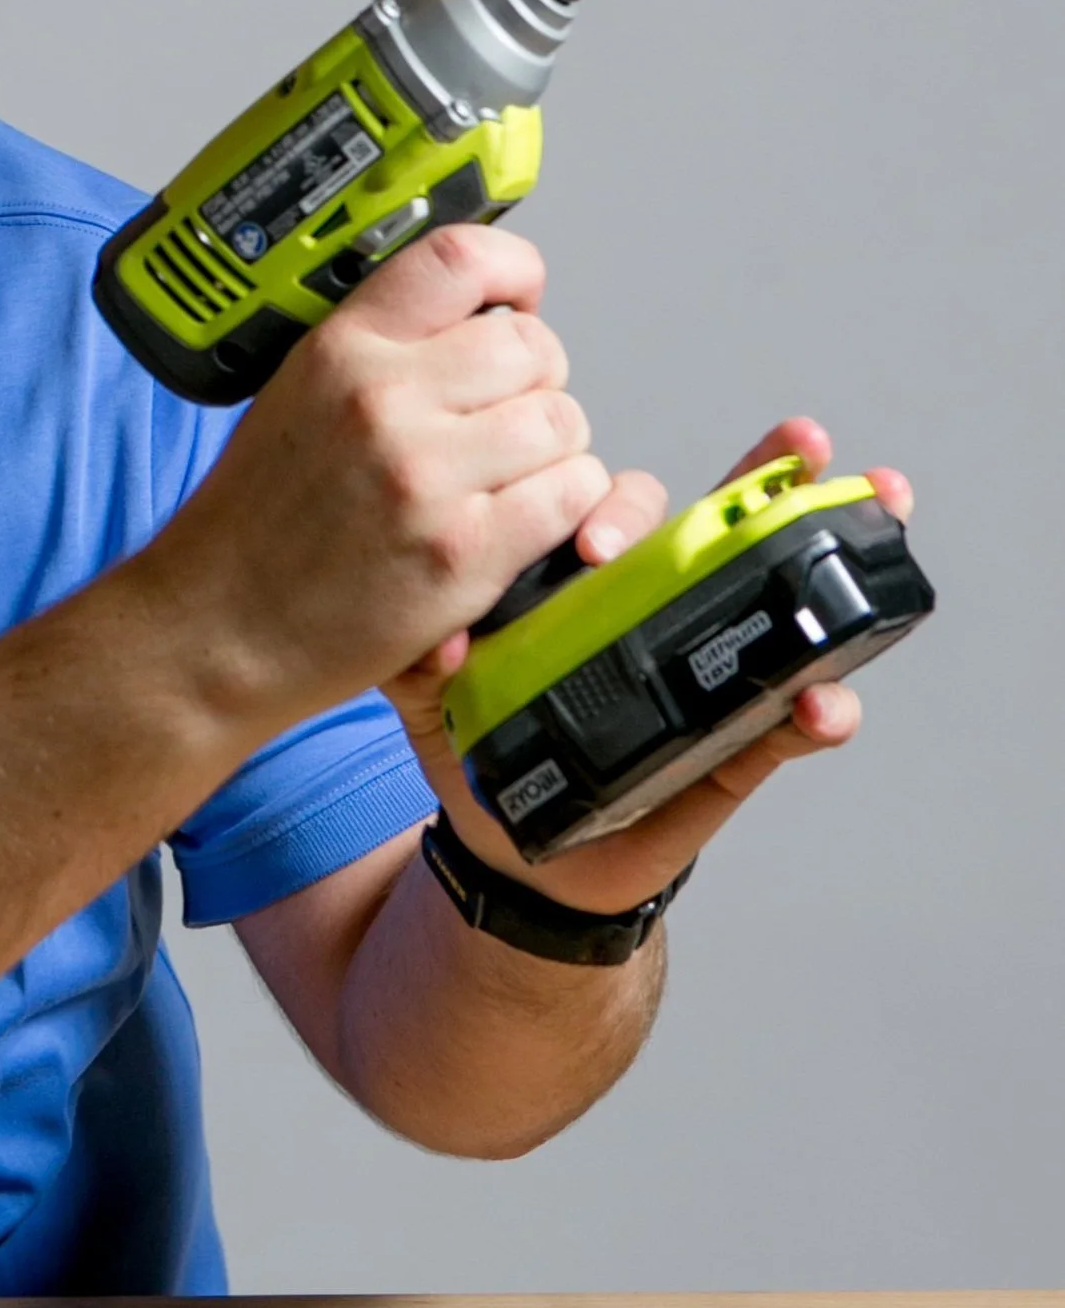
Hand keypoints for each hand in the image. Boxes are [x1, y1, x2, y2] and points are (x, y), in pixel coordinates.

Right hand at [143, 224, 609, 732]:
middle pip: (534, 346)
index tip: (520, 296)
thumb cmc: (254, 525)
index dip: (515, 270)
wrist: (215, 628)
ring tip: (505, 482)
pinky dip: (563, 512)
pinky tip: (515, 526)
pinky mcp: (462, 552)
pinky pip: (571, 496)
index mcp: (341, 349)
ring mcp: (424, 475)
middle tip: (503, 421)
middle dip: (537, 382)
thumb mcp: (295, 396)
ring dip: (552, 454)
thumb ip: (377, 352)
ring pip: (564, 422)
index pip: (459, 259)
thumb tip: (474, 319)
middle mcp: (382, 399)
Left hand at [385, 415, 916, 914]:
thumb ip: (429, 663)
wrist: (527, 859)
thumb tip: (444, 636)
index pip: (618, 516)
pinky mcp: (744, 746)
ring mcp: (714, 672)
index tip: (595, 544)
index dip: (616, 510)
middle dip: (763, 476)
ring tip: (878, 502)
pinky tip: (828, 703)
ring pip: (785, 601)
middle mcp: (661, 614)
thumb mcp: (440, 703)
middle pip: (721, 530)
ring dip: (839, 549)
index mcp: (591, 588)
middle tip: (793, 448)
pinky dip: (822, 712)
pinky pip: (793, 723)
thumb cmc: (485, 757)